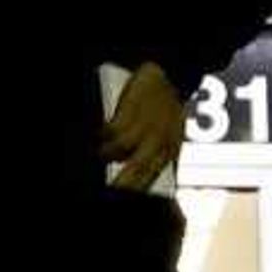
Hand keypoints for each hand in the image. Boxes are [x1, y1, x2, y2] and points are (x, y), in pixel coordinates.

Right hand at [103, 63, 185, 190]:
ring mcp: (145, 126)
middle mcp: (159, 141)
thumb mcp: (170, 137)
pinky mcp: (131, 111)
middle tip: (113, 190)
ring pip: (120, 150)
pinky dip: (103, 135)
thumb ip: (159, 160)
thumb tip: (146, 182)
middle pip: (138, 170)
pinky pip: (112, 131)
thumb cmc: (166, 108)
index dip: (138, 190)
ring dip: (106, 153)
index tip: (124, 197)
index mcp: (169, 151)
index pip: (152, 178)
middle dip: (124, 183)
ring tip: (101, 153)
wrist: (167, 75)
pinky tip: (100, 134)